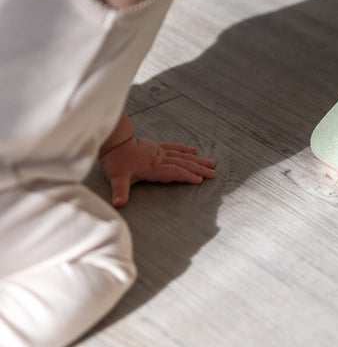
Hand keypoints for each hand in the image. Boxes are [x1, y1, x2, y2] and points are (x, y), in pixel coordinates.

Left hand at [99, 137, 215, 206]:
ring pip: (182, 156)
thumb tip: (118, 204)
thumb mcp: (116, 178)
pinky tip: (194, 151)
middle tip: (213, 173)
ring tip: (210, 163)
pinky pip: (175, 147)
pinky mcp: (157, 147)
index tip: (199, 179)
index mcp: (152, 168)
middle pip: (183, 163)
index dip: (187, 175)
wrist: (114, 142)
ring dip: (196, 160)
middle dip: (199, 169)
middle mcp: (159, 159)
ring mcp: (159, 152)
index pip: (174, 172)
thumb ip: (120, 191)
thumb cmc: (116, 161)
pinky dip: (185, 149)